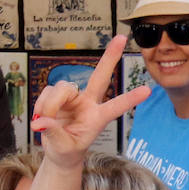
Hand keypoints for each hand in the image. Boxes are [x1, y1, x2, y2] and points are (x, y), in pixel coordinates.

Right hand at [31, 35, 150, 169]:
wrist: (59, 151)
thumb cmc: (67, 150)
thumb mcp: (63, 148)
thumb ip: (54, 133)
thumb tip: (41, 122)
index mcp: (98, 118)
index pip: (116, 107)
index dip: (130, 98)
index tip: (147, 90)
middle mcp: (88, 103)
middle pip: (100, 76)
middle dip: (110, 57)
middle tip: (123, 38)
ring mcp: (73, 97)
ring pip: (62, 88)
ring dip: (50, 105)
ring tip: (46, 121)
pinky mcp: (58, 94)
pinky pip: (46, 92)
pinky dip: (41, 105)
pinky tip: (42, 117)